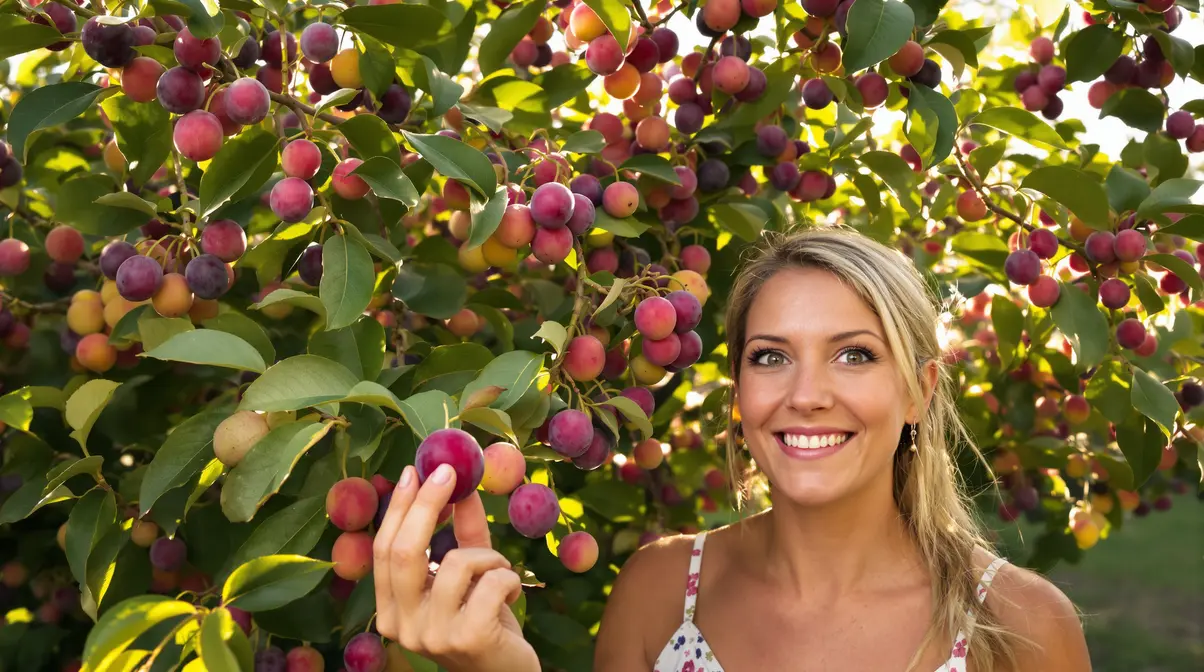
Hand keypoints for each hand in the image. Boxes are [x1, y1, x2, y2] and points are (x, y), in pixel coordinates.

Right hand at [373, 463, 539, 671]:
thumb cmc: (486, 623)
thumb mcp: (470, 576)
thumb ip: (463, 534)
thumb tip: (461, 486)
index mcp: (391, 611)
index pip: (385, 550)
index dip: (399, 508)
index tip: (414, 470)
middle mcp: (402, 627)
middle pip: (405, 551)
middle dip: (426, 504)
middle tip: (450, 473)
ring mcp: (433, 636)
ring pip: (457, 563)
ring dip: (489, 557)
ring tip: (500, 573)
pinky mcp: (468, 639)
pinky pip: (491, 582)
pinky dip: (509, 578)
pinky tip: (512, 594)